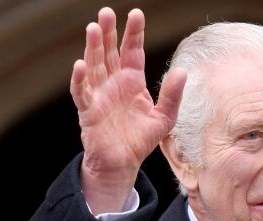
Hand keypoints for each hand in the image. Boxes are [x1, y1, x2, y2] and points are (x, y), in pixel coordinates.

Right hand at [70, 8, 185, 212]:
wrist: (123, 163)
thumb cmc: (140, 139)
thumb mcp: (164, 118)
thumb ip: (172, 95)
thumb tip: (183, 71)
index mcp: (132, 81)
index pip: (132, 52)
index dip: (133, 34)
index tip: (136, 14)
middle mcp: (114, 83)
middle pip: (109, 53)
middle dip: (109, 33)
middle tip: (107, 12)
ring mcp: (99, 95)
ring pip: (94, 66)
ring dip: (93, 48)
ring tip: (94, 28)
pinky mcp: (88, 111)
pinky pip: (81, 92)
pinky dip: (79, 79)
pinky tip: (80, 64)